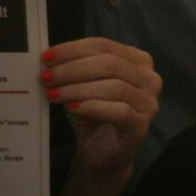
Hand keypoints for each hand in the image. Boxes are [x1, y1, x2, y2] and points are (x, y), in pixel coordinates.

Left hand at [43, 38, 160, 175]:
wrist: (102, 150)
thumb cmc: (92, 112)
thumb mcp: (81, 85)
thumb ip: (74, 69)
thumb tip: (49, 57)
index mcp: (138, 61)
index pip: (104, 46)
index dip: (73, 49)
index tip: (46, 57)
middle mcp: (150, 79)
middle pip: (110, 63)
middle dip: (73, 69)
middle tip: (46, 76)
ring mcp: (149, 103)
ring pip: (114, 87)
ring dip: (77, 88)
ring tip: (52, 93)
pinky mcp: (142, 125)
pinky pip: (118, 111)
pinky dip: (92, 106)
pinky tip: (71, 107)